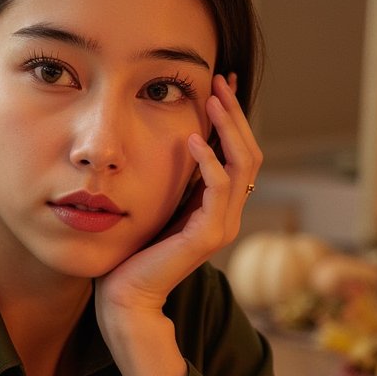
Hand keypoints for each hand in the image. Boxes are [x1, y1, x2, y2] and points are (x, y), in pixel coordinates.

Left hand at [95, 73, 262, 321]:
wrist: (127, 295)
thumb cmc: (135, 251)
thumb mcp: (159, 202)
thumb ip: (175, 179)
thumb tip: (174, 137)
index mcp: (219, 207)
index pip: (240, 154)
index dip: (234, 117)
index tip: (221, 83)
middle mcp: (228, 214)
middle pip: (250, 154)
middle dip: (236, 114)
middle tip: (221, 80)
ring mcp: (222, 226)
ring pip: (242, 166)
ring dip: (229, 128)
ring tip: (212, 99)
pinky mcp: (208, 236)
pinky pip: (219, 189)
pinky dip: (210, 160)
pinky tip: (193, 138)